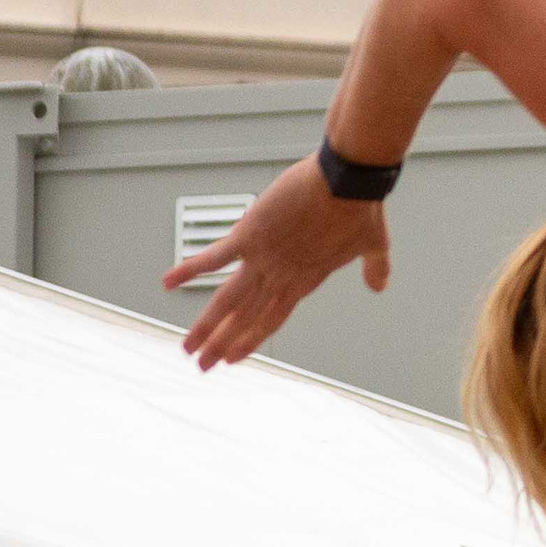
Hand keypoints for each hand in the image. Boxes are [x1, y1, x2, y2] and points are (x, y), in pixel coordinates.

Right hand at [168, 153, 392, 368]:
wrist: (348, 181)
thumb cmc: (362, 207)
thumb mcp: (375, 243)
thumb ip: (375, 267)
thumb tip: (380, 285)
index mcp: (306, 279)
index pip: (273, 318)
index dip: (252, 339)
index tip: (234, 357)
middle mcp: (281, 277)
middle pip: (246, 318)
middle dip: (222, 343)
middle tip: (202, 365)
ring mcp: (263, 259)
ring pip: (228, 300)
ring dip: (206, 325)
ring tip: (187, 347)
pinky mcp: (249, 235)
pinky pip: (213, 257)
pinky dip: (188, 269)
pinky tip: (166, 282)